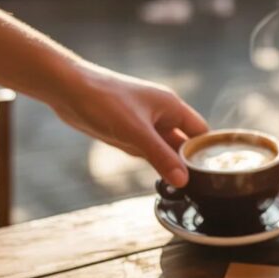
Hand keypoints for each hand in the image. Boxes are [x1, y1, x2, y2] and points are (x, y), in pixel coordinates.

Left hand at [51, 65, 207, 186]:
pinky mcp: (129, 131)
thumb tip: (184, 180)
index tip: (210, 174)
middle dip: (185, 162)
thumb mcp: (136, 133)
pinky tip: (151, 172)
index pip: (201, 132)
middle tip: (194, 188)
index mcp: (172, 107)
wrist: (68, 89)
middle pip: (184, 143)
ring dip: (165, 163)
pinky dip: (148, 160)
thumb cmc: (104, 100)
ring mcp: (145, 123)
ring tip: (176, 187)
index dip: (206, 152)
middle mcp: (162, 115)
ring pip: (164, 149)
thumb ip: (161, 157)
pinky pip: (146, 150)